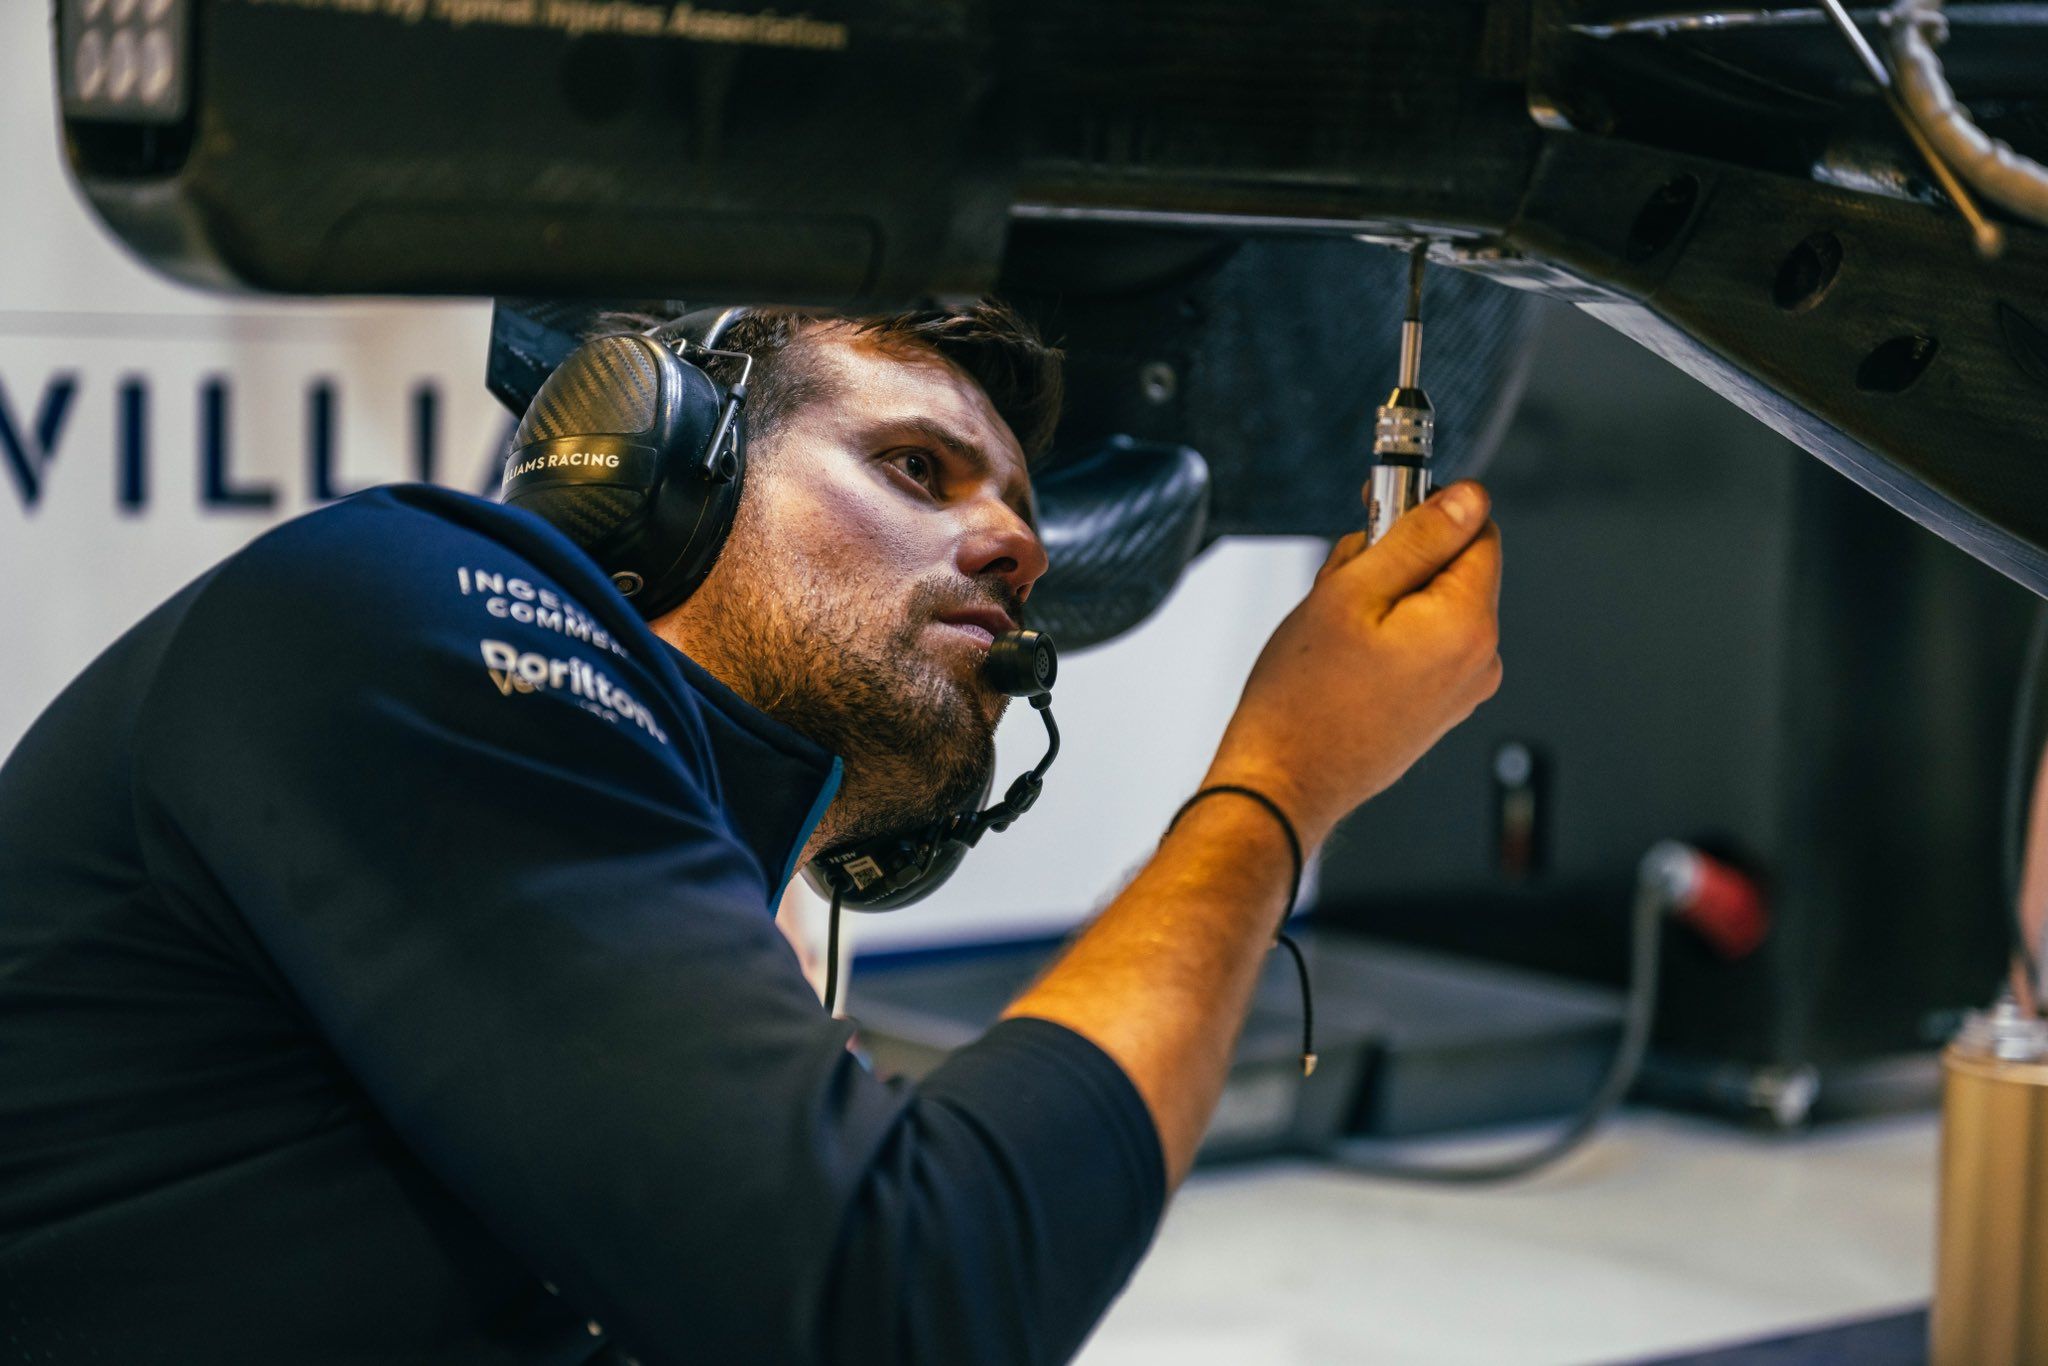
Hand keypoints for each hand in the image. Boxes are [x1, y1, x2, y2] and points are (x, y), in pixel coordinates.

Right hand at [1204, 480, 1502, 846]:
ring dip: (1386, 600)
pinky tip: (1346, 657)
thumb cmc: (1304, 699)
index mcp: (1467, 624)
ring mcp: (1462, 688)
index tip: (1379, 518)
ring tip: (1336, 630)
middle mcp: (1480, 659)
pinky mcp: (1440, 707)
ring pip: (1432, 606)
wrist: (1285, 781)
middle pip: (1453, 569)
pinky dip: (1388, 635)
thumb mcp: (1350, 593)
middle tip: (1341, 587)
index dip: (1426, 513)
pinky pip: (1425, 645)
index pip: (1478, 529)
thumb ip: (1416, 538)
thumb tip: (1468, 499)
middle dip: (1397, 563)